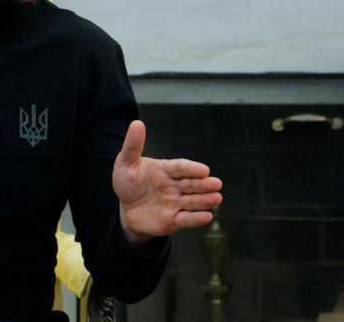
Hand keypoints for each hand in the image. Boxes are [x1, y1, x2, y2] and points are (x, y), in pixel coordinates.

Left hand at [112, 120, 222, 242]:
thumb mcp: (126, 163)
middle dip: (204, 185)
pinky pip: (186, 219)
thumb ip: (133, 145)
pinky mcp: (174, 220)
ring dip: (205, 200)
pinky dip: (196, 218)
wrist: (126, 209)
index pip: (180, 167)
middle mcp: (174, 185)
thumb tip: (137, 123)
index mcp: (165, 169)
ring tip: (216, 198)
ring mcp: (175, 203)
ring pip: (192, 201)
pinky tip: (207, 216)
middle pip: (191, 184)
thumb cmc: (128, 182)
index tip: (204, 170)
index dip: (192, 169)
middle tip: (216, 184)